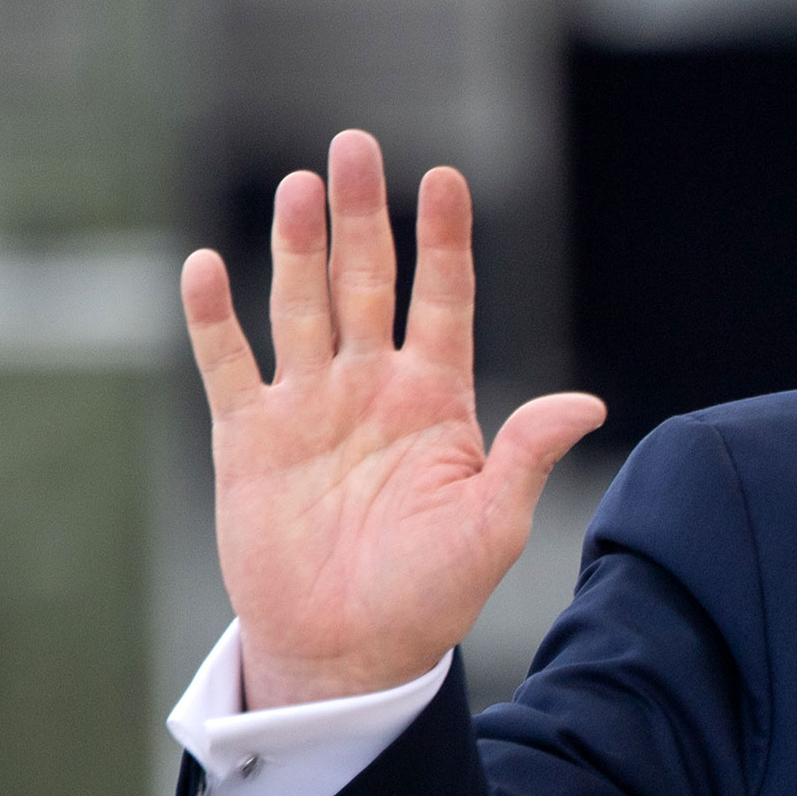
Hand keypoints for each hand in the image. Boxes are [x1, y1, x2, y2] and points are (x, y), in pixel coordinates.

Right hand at [183, 130, 604, 708]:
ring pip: (300, 304)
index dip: (444, 240)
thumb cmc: (432, 593)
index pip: (444, 300)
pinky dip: (214, 316)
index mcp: (437, 400)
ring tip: (298, 185)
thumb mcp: (492, 526)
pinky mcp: (249, 437)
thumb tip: (589, 403)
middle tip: (354, 145)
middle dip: (362, 214)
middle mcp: (371, 387)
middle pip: (367, 281)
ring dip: (296, 246)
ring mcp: (308, 406)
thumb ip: (526, 456)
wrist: (351, 651)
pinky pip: (228, 363)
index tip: (446, 177)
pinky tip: (207, 264)